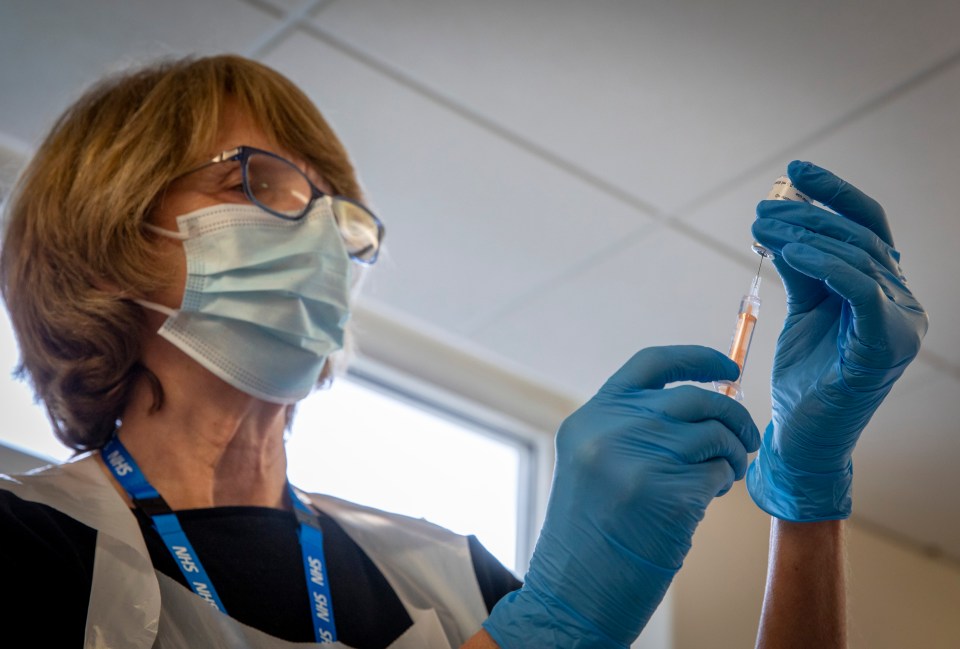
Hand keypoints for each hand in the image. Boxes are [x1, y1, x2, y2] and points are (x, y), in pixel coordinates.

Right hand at [483, 346, 759, 647]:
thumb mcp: (595, 462)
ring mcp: (637, 459)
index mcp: (591, 417)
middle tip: (746, 438)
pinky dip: (722, 483)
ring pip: (714, 434)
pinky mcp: (665, 494)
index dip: (696, 358)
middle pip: (693, 397)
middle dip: (733, 415)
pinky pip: (717, 472)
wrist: (572, 592)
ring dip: (733, 453)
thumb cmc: (591, 532)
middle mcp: (610, 429)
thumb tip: (705, 406)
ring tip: (727, 474)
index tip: (728, 368)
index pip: (651, 364)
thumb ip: (634, 427)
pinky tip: (707, 497)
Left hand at [747, 160, 927, 521]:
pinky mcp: (884, 347)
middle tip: (762, 210)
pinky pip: (861, 291)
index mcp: (883, 290)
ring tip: (764, 227)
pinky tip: (791, 251)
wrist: (804, 438)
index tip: (793, 171)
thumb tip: (783, 225)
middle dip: (807, 215)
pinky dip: (828, 265)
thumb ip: (803, 270)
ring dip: (807, 234)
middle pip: (858, 237)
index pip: (867, 226)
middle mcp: (901, 302)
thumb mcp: (802, 311)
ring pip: (858, 258)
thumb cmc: (805, 376)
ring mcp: (899, 324)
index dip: (834, 194)